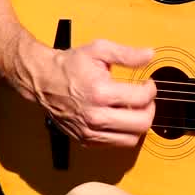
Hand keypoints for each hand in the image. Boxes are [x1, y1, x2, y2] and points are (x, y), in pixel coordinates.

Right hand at [36, 39, 156, 145]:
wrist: (43, 80)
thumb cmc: (70, 65)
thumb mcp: (99, 50)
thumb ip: (126, 54)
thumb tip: (149, 55)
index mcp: (100, 92)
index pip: (141, 99)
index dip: (151, 90)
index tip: (148, 84)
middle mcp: (95, 116)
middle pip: (141, 123)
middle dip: (150, 109)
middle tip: (145, 99)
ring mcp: (90, 131)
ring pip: (131, 139)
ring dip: (139, 124)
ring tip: (134, 109)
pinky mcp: (86, 140)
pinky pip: (116, 144)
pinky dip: (124, 133)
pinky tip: (120, 117)